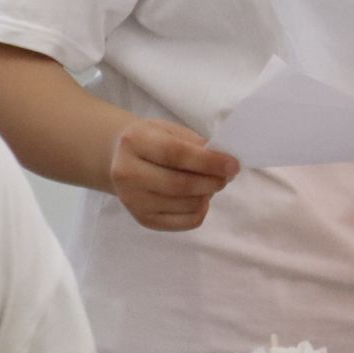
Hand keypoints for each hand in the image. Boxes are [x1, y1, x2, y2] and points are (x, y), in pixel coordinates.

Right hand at [109, 118, 240, 230]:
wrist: (120, 159)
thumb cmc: (151, 140)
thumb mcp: (169, 130)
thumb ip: (195, 144)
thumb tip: (224, 163)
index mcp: (134, 142)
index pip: (175, 155)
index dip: (208, 161)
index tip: (233, 164)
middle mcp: (127, 174)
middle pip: (180, 185)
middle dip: (212, 181)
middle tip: (227, 176)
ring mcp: (133, 200)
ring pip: (185, 205)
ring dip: (207, 195)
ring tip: (211, 182)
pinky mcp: (142, 219)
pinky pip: (183, 222)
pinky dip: (200, 210)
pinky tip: (200, 198)